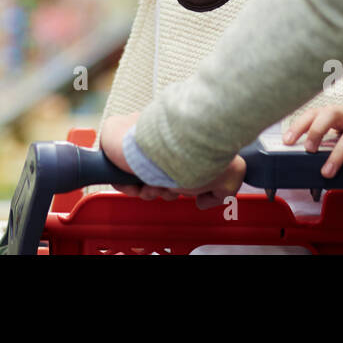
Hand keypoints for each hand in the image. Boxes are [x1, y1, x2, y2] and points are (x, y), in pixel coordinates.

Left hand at [99, 112, 246, 208]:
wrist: (173, 141)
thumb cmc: (198, 153)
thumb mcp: (229, 175)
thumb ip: (222, 191)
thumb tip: (202, 201)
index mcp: (180, 142)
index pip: (175, 169)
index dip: (180, 186)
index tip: (185, 189)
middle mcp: (158, 140)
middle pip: (157, 176)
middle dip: (164, 190)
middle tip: (169, 188)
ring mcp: (136, 142)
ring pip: (139, 178)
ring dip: (149, 190)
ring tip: (154, 185)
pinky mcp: (114, 144)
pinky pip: (119, 175)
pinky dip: (128, 186)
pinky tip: (138, 185)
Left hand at [282, 105, 342, 176]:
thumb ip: (330, 139)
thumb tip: (305, 158)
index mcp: (339, 113)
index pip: (315, 112)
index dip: (300, 124)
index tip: (287, 140)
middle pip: (331, 114)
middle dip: (317, 130)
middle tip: (307, 150)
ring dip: (338, 154)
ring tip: (328, 171)